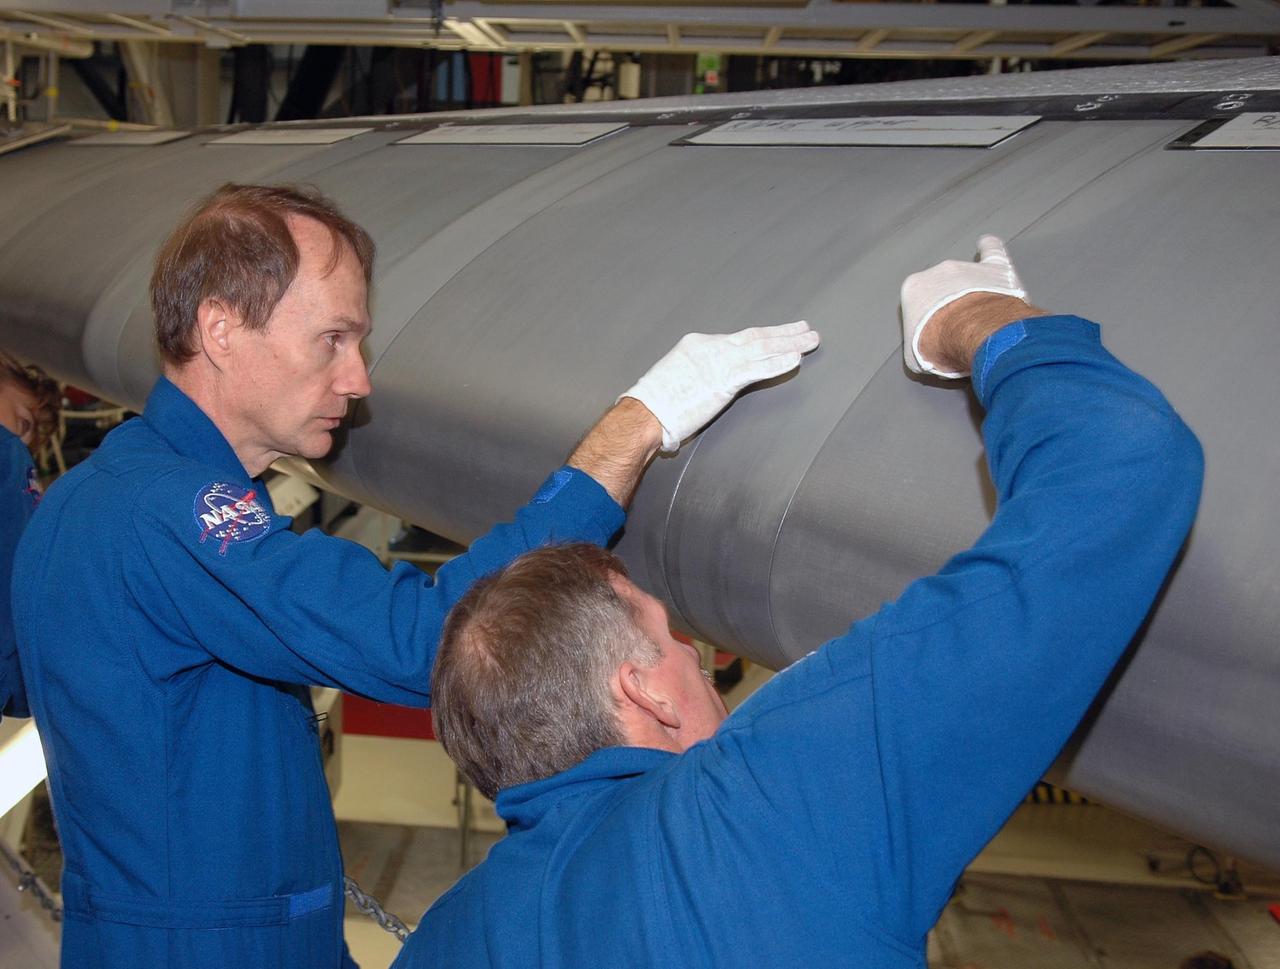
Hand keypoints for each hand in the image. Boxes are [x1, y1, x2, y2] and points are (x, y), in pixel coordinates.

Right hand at [620, 321, 820, 452]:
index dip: (763, 336)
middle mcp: (711, 347)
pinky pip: (757, 369)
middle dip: (783, 333)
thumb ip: (698, 380)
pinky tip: (795, 360)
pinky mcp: (724, 380)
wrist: (643, 413)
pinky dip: (778, 363)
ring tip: (810, 340)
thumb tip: (705, 390)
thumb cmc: (654, 405)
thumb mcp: (677, 380)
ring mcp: (719, 362)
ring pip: (761, 349)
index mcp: (698, 345)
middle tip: (805, 329)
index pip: (738, 339)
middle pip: (755, 337)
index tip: (779, 336)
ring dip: (789, 344)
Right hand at [901, 235, 1027, 378]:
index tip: (938, 336)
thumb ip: (917, 348)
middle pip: (944, 289)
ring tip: (981, 318)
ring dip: (973, 294)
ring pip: (969, 278)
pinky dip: (990, 248)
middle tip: (961, 330)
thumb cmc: (940, 344)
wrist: (972, 333)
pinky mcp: (994, 268)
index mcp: (914, 289)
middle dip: (952, 307)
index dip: (931, 323)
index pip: (920, 305)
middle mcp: (938, 272)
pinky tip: (987, 244)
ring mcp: (967, 268)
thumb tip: (925, 354)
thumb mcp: (915, 358)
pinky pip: (992, 252)